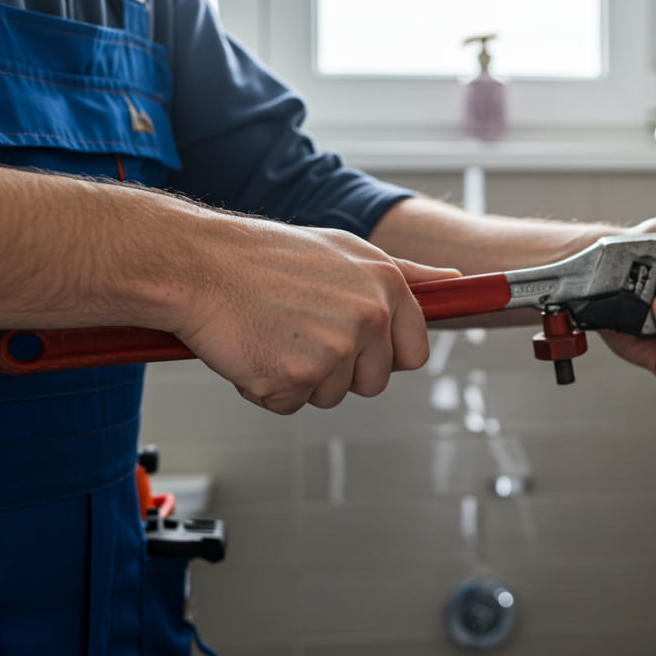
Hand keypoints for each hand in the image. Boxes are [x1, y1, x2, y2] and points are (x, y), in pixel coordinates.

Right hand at [173, 215, 459, 413]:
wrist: (198, 264)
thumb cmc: (265, 257)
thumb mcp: (346, 251)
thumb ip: (405, 274)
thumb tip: (456, 282)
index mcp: (387, 285)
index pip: (415, 352)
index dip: (383, 355)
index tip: (354, 344)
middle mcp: (370, 317)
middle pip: (374, 381)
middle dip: (338, 368)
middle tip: (298, 329)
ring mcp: (335, 350)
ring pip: (332, 395)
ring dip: (300, 377)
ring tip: (273, 332)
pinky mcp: (297, 378)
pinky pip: (290, 404)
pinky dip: (266, 388)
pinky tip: (253, 348)